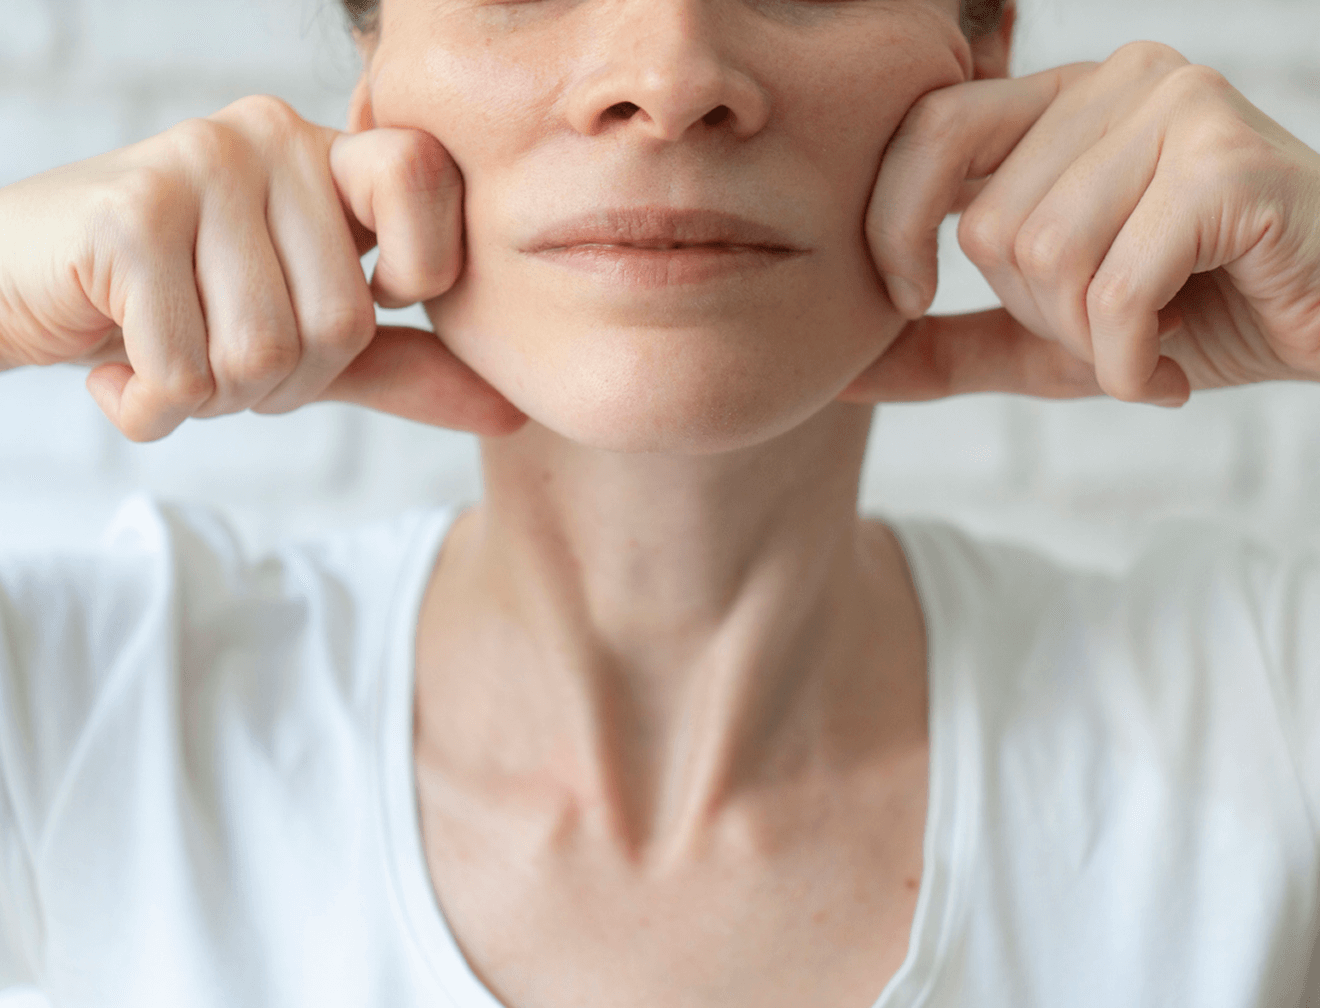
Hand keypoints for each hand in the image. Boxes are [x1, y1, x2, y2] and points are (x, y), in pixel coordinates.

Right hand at [0, 94, 526, 440]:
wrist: (27, 293)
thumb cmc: (179, 309)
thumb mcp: (308, 340)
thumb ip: (407, 367)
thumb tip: (517, 416)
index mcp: (325, 156)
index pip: (424, 179)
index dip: (413, 266)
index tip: (365, 294)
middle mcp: (266, 138)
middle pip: (341, 320)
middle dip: (281, 380)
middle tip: (220, 353)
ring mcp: (193, 166)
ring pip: (263, 353)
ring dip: (213, 395)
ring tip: (169, 351)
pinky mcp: (127, 216)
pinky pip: (184, 371)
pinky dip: (150, 406)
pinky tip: (119, 367)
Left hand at [843, 42, 1319, 405]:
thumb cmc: (1191, 316)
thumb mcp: (1043, 338)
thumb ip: (943, 344)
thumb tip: (835, 370)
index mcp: (1063, 103)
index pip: (930, 128)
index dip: (893, 222)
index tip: (907, 296)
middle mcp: (1119, 80)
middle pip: (991, 224)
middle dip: (1035, 316)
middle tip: (1107, 334)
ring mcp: (1180, 107)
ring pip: (1048, 257)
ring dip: (1086, 342)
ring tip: (1146, 345)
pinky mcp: (1228, 164)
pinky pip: (1115, 289)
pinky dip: (1126, 361)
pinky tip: (1170, 365)